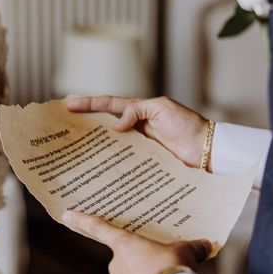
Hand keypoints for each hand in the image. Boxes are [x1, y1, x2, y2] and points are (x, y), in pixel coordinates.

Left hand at [63, 211, 211, 273]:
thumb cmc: (172, 267)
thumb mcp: (185, 251)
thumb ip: (192, 246)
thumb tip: (205, 244)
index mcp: (124, 245)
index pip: (99, 228)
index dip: (82, 220)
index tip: (67, 214)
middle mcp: (117, 264)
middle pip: (125, 255)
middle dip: (141, 256)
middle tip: (162, 256)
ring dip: (147, 273)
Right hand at [67, 96, 210, 168]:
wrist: (207, 149)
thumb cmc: (188, 125)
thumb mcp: (162, 109)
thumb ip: (137, 111)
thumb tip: (115, 125)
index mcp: (139, 110)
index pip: (108, 104)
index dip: (88, 104)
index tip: (68, 105)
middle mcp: (136, 127)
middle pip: (105, 124)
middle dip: (85, 125)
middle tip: (65, 129)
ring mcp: (139, 144)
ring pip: (112, 144)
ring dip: (95, 147)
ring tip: (76, 152)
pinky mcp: (145, 161)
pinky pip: (124, 160)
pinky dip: (111, 163)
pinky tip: (100, 169)